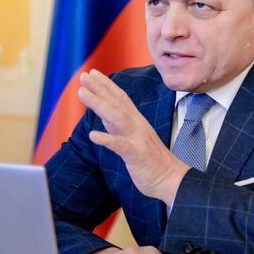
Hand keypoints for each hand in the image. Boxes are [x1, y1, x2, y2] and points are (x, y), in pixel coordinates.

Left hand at [78, 69, 189, 204]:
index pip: (120, 98)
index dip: (106, 85)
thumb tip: (104, 115)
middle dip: (99, 88)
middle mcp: (137, 126)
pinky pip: (120, 145)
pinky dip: (107, 139)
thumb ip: (120, 126)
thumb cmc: (152, 161)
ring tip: (82, 93)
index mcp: (136, 122)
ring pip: (116, 117)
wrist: (172, 179)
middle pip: (116, 103)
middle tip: (84, 75)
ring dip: (98, 104)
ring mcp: (137, 139)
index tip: (92, 73)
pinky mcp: (137, 155)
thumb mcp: (134, 139)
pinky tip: (93, 135)